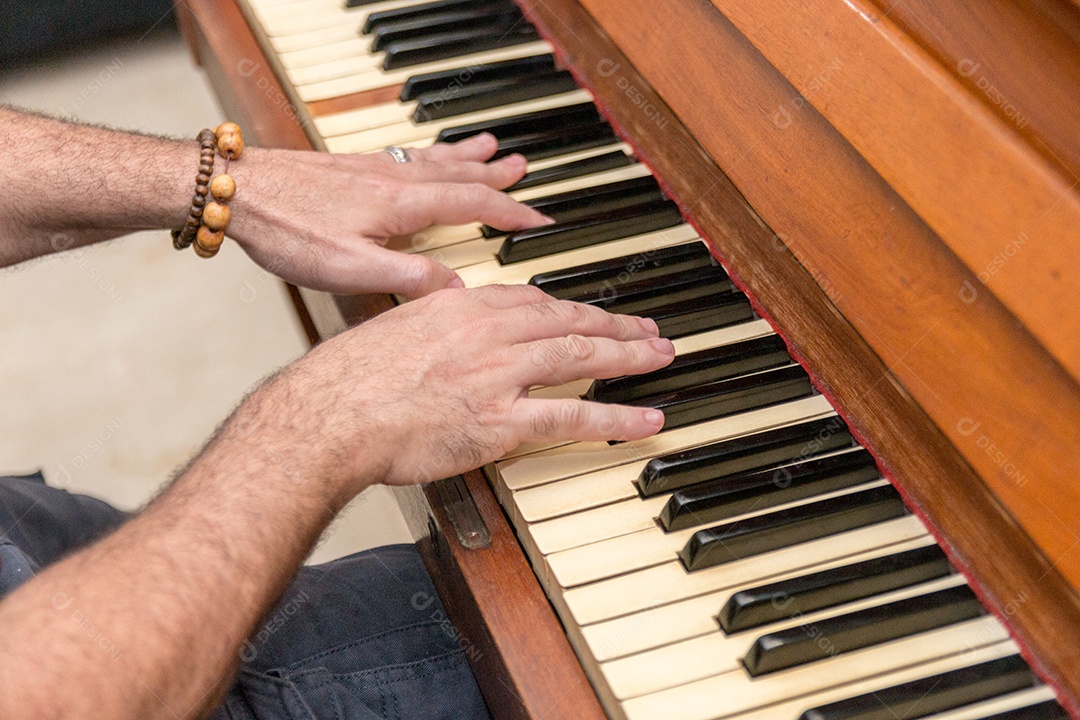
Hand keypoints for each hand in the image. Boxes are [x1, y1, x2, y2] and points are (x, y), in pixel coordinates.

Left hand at [229, 134, 549, 298]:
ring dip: (465, 157)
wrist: (233, 191)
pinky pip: (405, 156)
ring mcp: (370, 169)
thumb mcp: (350, 268)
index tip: (538, 221)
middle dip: (495, 175)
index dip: (510, 215)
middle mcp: (392, 179)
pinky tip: (422, 157)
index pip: (472, 206)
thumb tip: (457, 290)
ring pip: (432, 160)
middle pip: (458, 174)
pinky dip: (428, 154)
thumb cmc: (286, 229)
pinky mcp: (348, 167)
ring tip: (488, 148)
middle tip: (523, 168)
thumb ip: (408, 277)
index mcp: (401, 204)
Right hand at [262, 285, 675, 494]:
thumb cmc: (347, 382)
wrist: (329, 415)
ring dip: (627, 354)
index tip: (587, 314)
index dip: (567, 308)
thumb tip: (441, 343)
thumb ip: (428, 331)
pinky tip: (644, 418)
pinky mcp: (502, 418)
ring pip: (580, 354)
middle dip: (613, 323)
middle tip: (646, 329)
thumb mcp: (390, 333)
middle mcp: (487, 331)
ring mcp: (499, 372)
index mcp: (459, 307)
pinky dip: (615, 417)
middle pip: (565, 319)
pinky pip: (573, 414)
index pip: (529, 300)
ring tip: (660, 356)